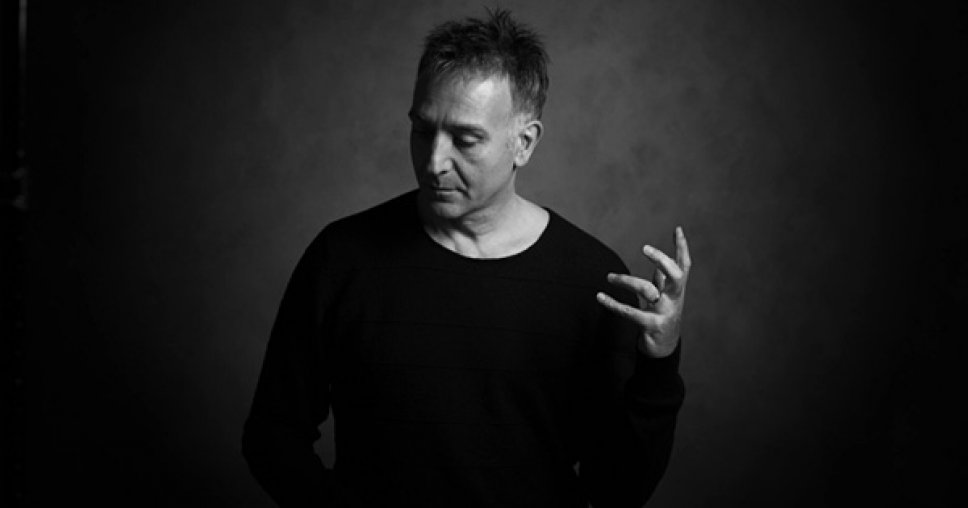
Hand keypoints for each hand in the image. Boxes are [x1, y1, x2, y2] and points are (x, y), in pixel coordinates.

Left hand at [596, 227, 691, 357]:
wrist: (664, 349)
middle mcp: (674, 298)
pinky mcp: (652, 326)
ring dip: (625, 280)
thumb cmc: (663, 318)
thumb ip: (663, 281)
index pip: (684, 265)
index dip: (682, 248)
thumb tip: (661, 262)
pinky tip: (600, 297)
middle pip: (675, 274)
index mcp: (677, 289)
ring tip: (609, 277)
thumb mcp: (665, 298)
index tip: (677, 229)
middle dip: (661, 259)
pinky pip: (629, 312)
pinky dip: (613, 304)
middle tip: (644, 248)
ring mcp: (665, 312)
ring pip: (647, 290)